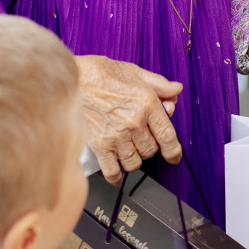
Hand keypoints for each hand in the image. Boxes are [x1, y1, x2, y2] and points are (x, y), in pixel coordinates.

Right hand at [76, 54, 183, 183]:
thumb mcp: (136, 72)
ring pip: (134, 162)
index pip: (168, 135)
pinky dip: (116, 176)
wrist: (72, 78)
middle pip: (151, 149)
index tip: (174, 157)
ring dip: (134, 158)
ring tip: (127, 149)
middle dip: (149, 145)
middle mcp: (134, 122)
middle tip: (140, 137)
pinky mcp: (99, 145)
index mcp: (147, 104)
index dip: (173, 150)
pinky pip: (112, 170)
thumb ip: (159, 84)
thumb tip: (176, 90)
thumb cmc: (102, 73)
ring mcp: (116, 136)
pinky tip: (116, 173)